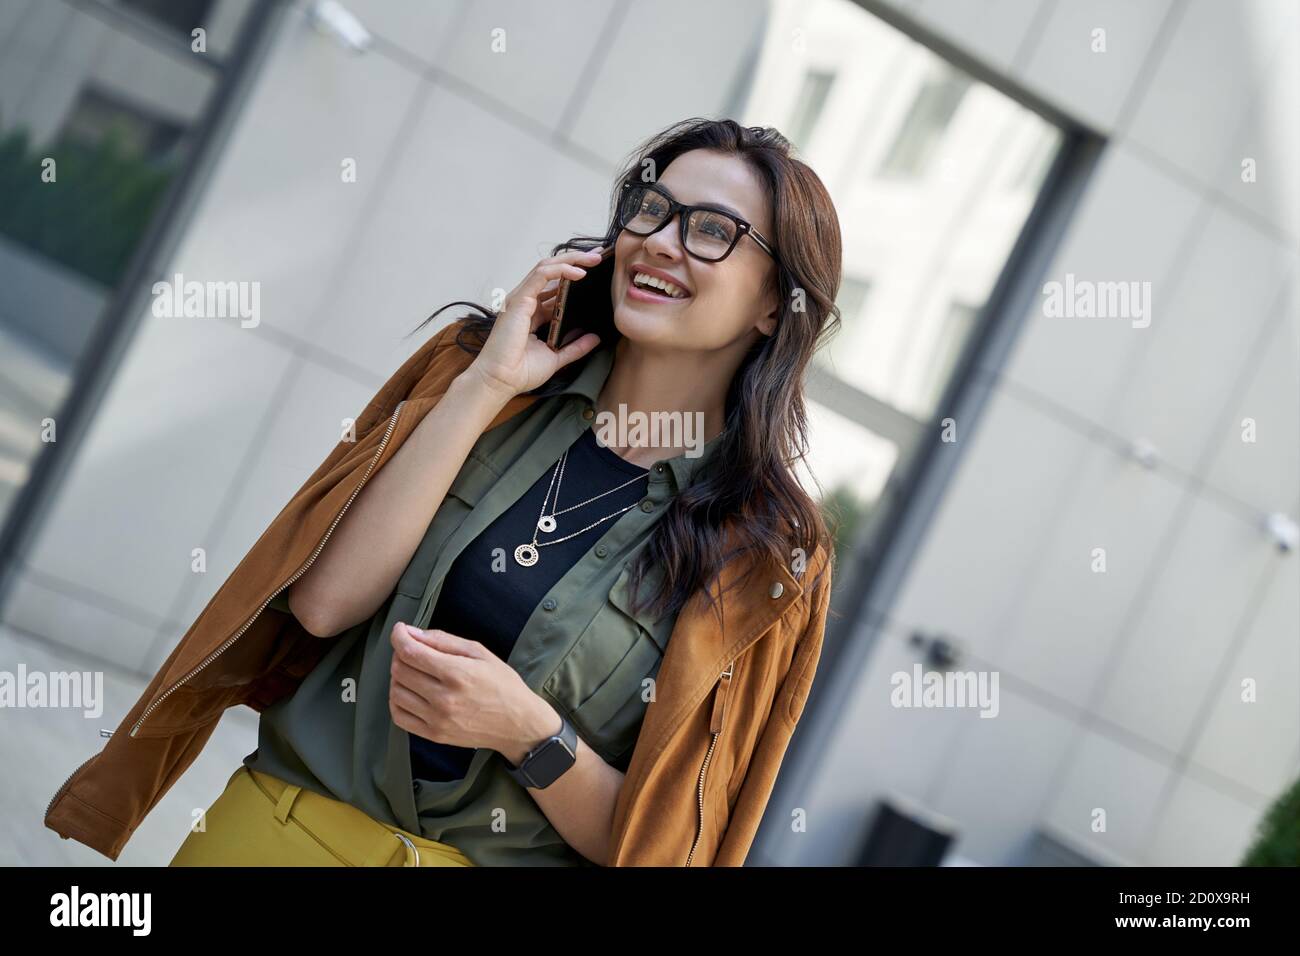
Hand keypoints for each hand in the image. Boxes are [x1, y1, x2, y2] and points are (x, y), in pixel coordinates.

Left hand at [388, 621, 557, 760]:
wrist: (518, 724)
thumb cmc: (502, 685)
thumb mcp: (480, 653)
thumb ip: (444, 640)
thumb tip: (412, 633)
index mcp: (457, 673)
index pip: (410, 652)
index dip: (399, 636)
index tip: (400, 630)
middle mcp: (444, 698)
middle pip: (400, 670)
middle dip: (400, 653)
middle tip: (412, 648)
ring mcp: (437, 719)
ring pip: (396, 692)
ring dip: (398, 676)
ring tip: (413, 670)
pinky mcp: (434, 735)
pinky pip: (399, 716)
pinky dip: (397, 700)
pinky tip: (409, 692)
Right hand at [464, 248, 605, 399]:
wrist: (502, 381)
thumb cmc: (521, 372)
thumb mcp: (557, 357)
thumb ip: (575, 346)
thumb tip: (595, 337)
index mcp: (534, 312)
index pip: (555, 285)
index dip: (574, 275)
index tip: (596, 270)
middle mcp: (526, 301)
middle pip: (552, 271)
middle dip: (576, 260)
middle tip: (599, 255)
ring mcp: (521, 299)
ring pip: (547, 267)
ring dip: (572, 260)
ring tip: (594, 258)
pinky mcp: (519, 300)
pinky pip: (542, 275)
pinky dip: (562, 271)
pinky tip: (579, 273)